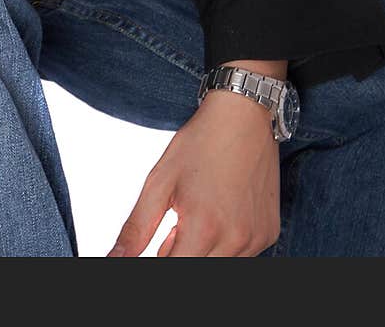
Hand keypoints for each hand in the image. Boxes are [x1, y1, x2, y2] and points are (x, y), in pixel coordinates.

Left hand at [106, 91, 281, 256]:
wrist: (243, 115)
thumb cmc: (199, 143)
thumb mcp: (159, 181)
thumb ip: (136, 228)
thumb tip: (115, 259)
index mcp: (204, 228)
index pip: (176, 270)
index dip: (161, 258)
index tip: (161, 240)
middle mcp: (236, 240)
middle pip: (198, 270)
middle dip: (179, 255)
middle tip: (174, 226)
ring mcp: (256, 239)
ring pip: (220, 265)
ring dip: (202, 252)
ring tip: (196, 217)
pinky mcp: (269, 233)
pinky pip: (243, 255)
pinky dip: (225, 244)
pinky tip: (218, 215)